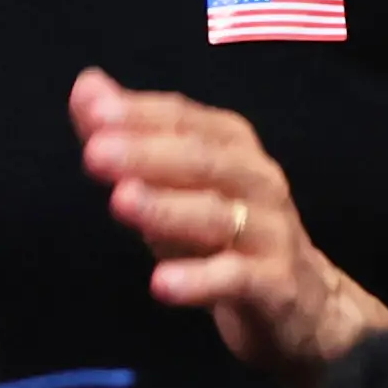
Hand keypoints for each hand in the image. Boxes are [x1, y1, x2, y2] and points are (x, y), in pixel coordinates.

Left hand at [72, 68, 382, 387]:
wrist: (300, 303)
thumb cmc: (222, 234)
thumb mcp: (170, 185)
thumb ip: (127, 136)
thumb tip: (87, 85)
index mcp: (231, 144)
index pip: (183, 119)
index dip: (139, 114)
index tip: (93, 113)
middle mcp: (256, 177)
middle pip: (200, 160)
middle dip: (146, 154)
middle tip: (94, 153)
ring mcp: (270, 230)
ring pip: (217, 214)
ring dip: (167, 208)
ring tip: (120, 202)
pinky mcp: (277, 282)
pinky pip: (236, 277)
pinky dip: (199, 280)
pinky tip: (161, 284)